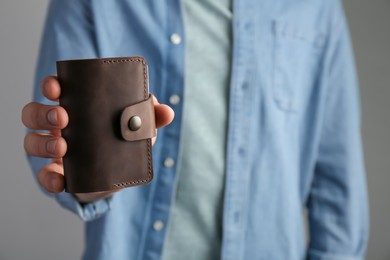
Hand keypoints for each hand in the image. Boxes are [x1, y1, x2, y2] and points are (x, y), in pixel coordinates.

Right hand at [22, 76, 173, 202]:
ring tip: (62, 146)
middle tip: (62, 116)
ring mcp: (55, 151)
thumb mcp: (138, 129)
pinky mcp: (58, 174)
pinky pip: (45, 176)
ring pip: (32, 142)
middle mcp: (59, 127)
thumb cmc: (123, 143)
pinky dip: (49, 179)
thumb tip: (167, 112)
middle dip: (42, 112)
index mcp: (77, 108)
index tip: (56, 86)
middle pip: (34, 114)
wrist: (117, 177)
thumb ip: (151, 118)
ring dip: (42, 143)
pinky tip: (61, 180)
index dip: (51, 85)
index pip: (54, 90)